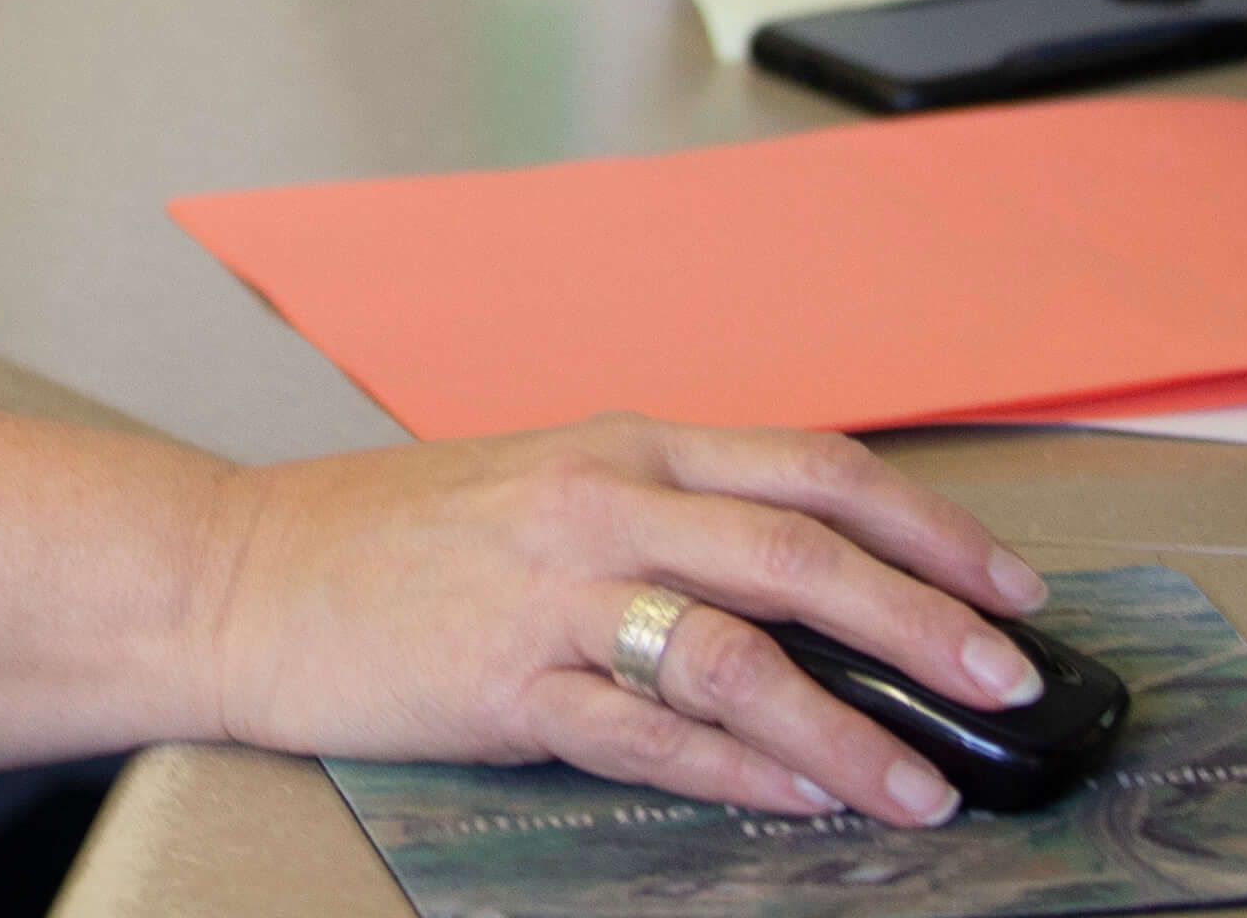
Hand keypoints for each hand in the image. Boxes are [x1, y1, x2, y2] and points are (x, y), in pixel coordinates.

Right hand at [182, 416, 1048, 827]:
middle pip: (801, 553)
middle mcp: (598, 504)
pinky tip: (800, 800)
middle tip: (1009, 683)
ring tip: (925, 786)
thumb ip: (664, 519)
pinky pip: (648, 733)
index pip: (812, 469)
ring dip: (849, 726)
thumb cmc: (387, 538)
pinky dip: (739, 771)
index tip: (1011, 587)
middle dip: (926, 621)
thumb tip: (815, 583)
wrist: (236, 575)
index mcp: (619, 446)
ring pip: (739, 651)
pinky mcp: (505, 685)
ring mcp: (550, 594)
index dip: (927, 529)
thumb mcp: (540, 487)